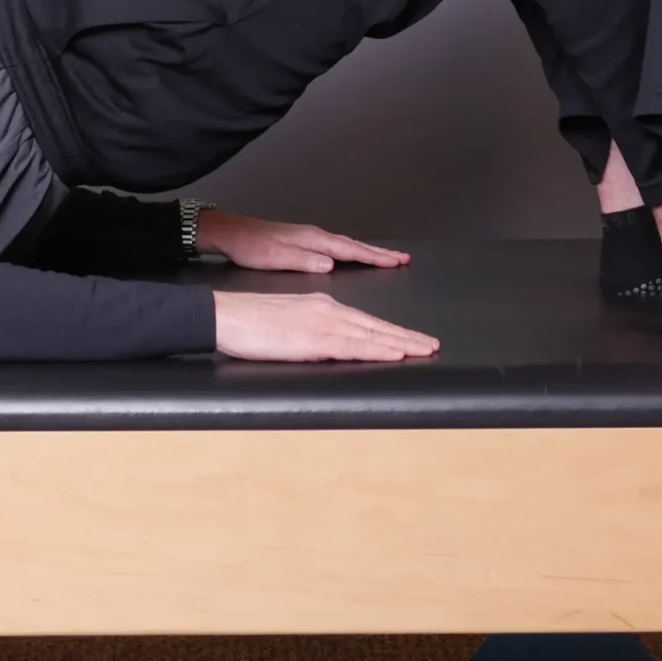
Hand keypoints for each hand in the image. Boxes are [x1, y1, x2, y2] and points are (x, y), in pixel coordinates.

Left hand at [198, 210, 409, 274]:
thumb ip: (304, 260)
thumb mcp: (275, 257)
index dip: (375, 258)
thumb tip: (330, 265)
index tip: (396, 262)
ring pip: (346, 245)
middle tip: (402, 259)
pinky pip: (336, 246)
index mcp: (312, 240)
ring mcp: (309, 237)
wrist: (231, 233)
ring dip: (367, 252)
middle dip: (379, 253)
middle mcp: (314, 236)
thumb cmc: (250, 246)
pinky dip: (350, 251)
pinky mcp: (302, 241)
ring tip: (385, 258)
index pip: (351, 250)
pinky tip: (350, 256)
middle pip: (354, 245)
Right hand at [213, 291, 439, 361]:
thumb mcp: (290, 324)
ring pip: (372, 334)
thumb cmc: (251, 323)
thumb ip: (313, 331)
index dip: (393, 332)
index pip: (366, 322)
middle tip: (433, 345)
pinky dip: (378, 349)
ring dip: (402, 343)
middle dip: (407, 337)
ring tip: (425, 350)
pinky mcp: (314, 338)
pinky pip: (354, 345)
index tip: (415, 340)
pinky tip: (395, 353)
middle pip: (376, 326)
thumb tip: (329, 344)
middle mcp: (329, 310)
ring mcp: (323, 323)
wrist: (228, 316)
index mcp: (323, 307)